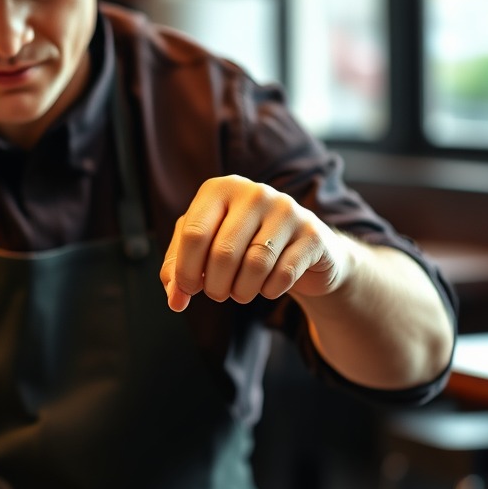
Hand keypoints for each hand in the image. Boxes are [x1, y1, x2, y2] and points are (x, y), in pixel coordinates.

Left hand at [160, 175, 350, 311]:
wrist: (299, 252)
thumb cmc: (242, 248)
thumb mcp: (204, 251)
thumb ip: (179, 270)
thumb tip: (175, 300)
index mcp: (220, 188)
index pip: (194, 233)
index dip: (186, 271)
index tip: (187, 291)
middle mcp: (254, 192)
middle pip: (223, 252)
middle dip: (215, 286)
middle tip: (217, 295)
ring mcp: (287, 209)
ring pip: (255, 265)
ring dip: (241, 292)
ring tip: (240, 293)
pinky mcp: (312, 233)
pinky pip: (283, 274)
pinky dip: (269, 291)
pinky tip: (267, 287)